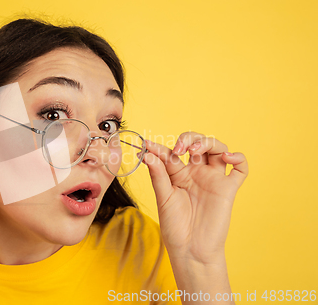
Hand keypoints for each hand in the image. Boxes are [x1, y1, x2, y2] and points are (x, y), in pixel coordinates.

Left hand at [142, 132, 247, 263]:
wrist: (191, 249)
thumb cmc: (175, 226)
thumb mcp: (163, 197)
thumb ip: (158, 175)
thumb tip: (148, 153)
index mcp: (178, 174)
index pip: (171, 153)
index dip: (160, 147)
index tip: (148, 145)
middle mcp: (196, 173)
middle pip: (197, 144)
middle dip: (188, 138)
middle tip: (179, 149)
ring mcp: (213, 179)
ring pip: (218, 149)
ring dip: (207, 142)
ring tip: (195, 151)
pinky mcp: (228, 188)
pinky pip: (241, 168)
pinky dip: (238, 158)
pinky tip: (227, 157)